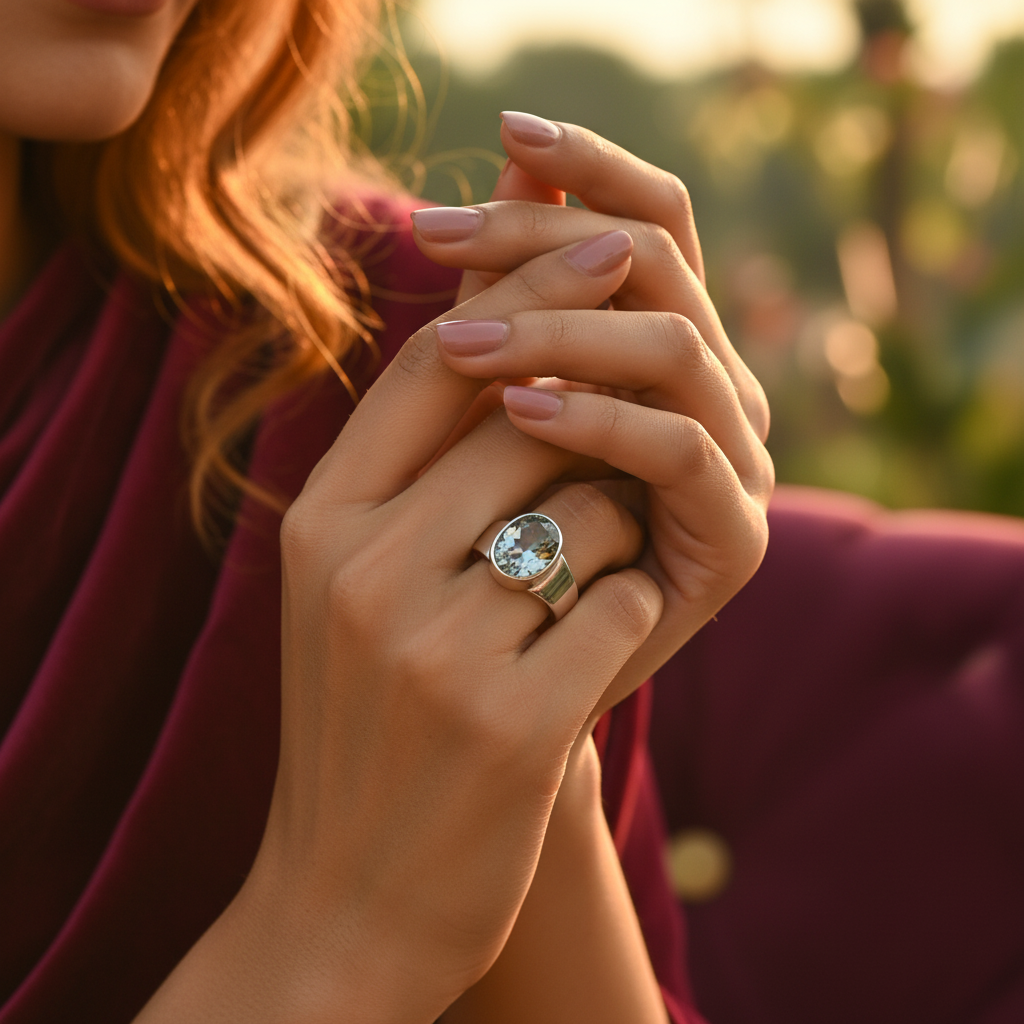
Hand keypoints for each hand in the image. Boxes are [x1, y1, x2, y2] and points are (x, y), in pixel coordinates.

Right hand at [217, 233, 666, 1021]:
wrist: (346, 894)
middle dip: (587, 433)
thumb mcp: (352, 580)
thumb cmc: (363, 716)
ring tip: (566, 589)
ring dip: (610, 531)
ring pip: (591, 507)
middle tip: (596, 472)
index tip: (605, 241)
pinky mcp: (511, 721)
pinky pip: (622, 597)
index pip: (433, 361)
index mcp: (319, 521)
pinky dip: (626, 608)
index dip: (528, 288)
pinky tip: (581, 656)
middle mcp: (362, 570)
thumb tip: (504, 325)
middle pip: (528, 419)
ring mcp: (434, 647)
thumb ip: (415, 461)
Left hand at [412, 114, 773, 721]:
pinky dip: (601, 419)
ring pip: (672, 344)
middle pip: (656, 259)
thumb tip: (510, 159)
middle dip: (542, 238)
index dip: (586, 165)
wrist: (510, 688)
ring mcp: (737, 454)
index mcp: (666, 340)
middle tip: (433, 236)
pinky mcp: (737, 533)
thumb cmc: (490, 537)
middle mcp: (715, 382)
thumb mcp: (487, 401)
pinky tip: (517, 412)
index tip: (500, 135)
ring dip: (560, 328)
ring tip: (458, 342)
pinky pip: (682, 449)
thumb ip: (507, 293)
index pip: (652, 216)